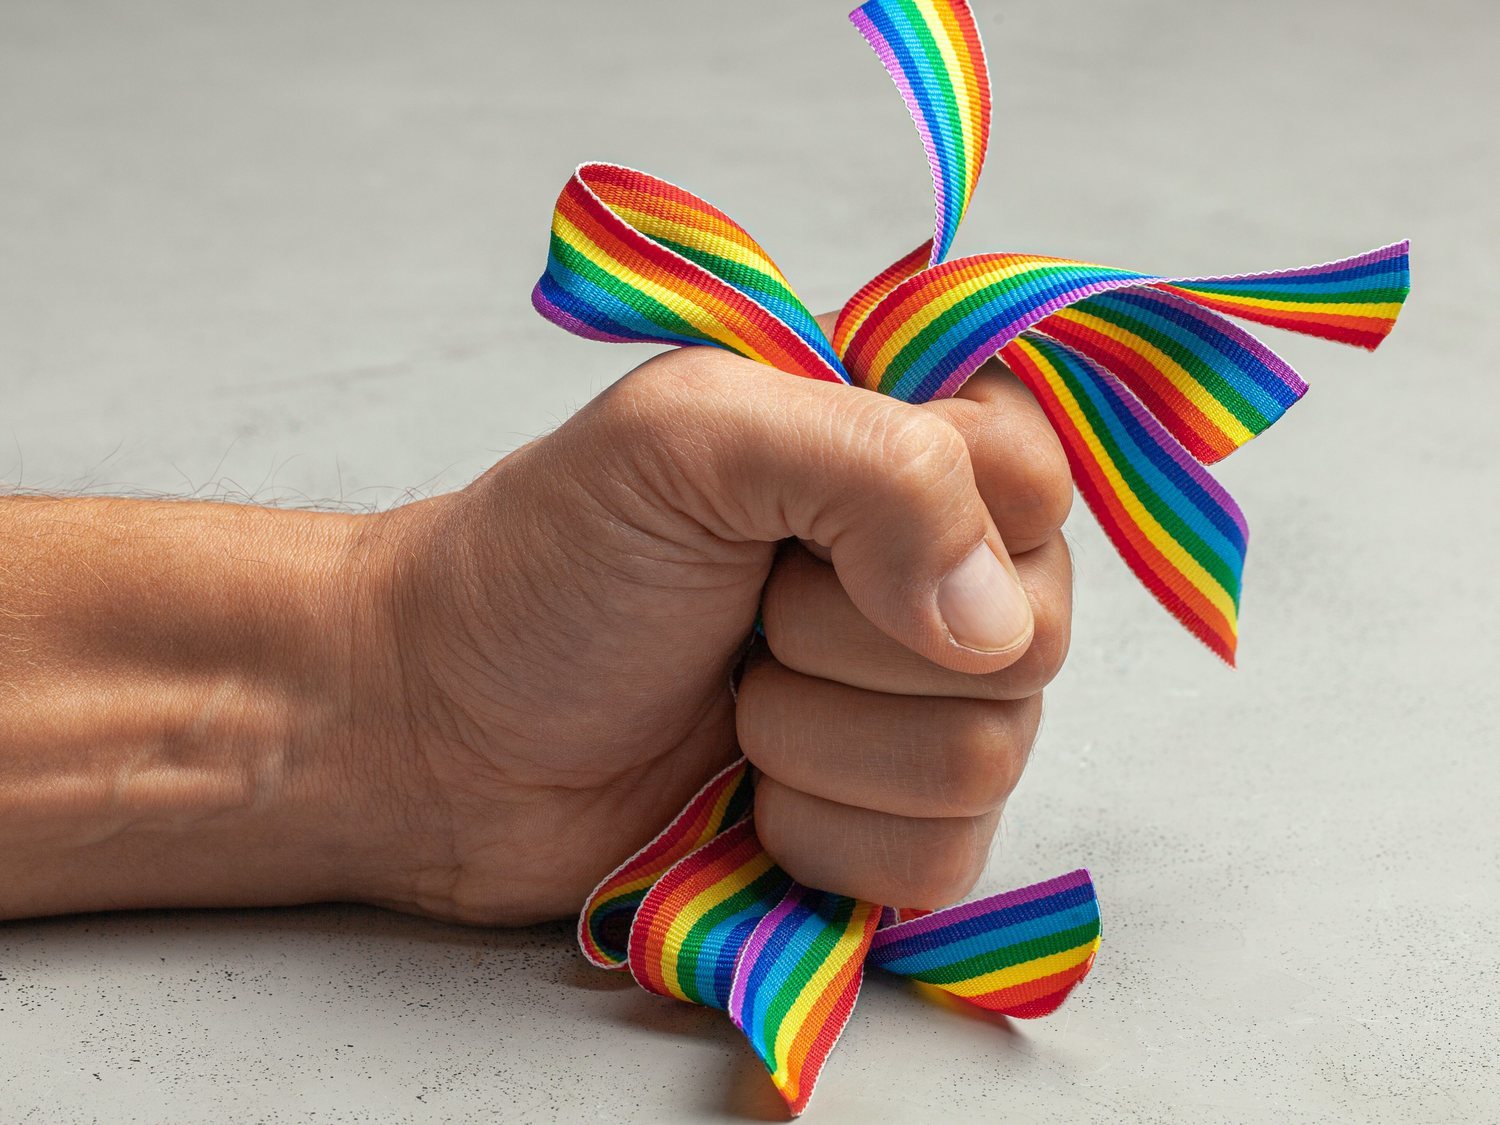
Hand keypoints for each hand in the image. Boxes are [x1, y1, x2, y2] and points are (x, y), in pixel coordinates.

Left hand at [355, 345, 1074, 924]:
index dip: (941, 526)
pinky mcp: (888, 823)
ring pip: (993, 756)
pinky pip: (946, 859)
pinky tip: (745, 795)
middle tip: (744, 618)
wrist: (446, 733)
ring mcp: (918, 707)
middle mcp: (936, 575)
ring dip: (823, 743)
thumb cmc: (548, 565)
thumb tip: (991, 624)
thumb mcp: (685, 439)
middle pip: (1033, 636)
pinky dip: (825, 836)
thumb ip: (871, 464)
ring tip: (728, 704)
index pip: (1039, 479)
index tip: (806, 541)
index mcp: (905, 449)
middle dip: (853, 645)